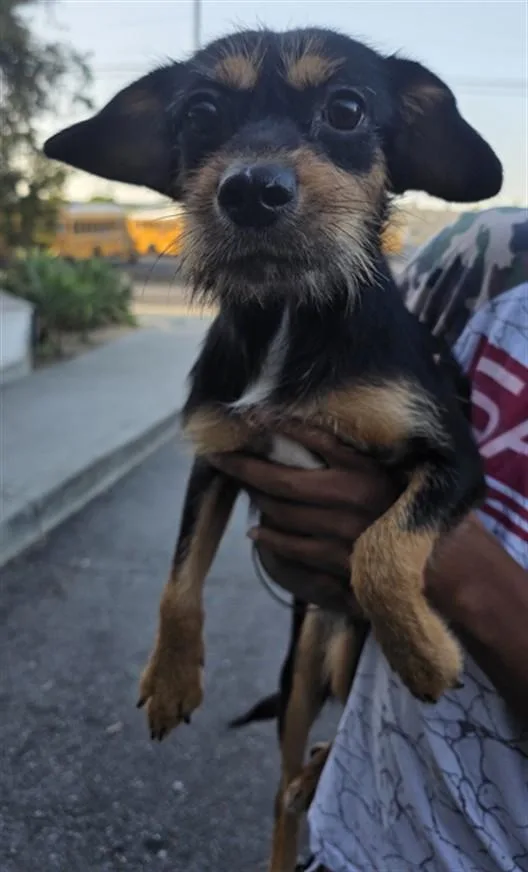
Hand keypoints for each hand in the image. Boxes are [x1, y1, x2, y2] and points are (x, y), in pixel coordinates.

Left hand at [209, 421, 400, 613]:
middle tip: (222, 458)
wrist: (443, 566)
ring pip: (283, 515)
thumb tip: (296, 430)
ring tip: (243, 489)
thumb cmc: (415, 510)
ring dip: (257, 502)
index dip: (272, 430)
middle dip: (245, 469)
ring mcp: (344, 535)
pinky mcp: (340, 565)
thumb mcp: (389, 473)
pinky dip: (269, 539)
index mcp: (365, 470)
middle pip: (282, 482)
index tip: (247, 420)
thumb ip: (349, 454)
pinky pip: (292, 550)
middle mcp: (353, 499)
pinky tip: (257, 532)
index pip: (311, 441)